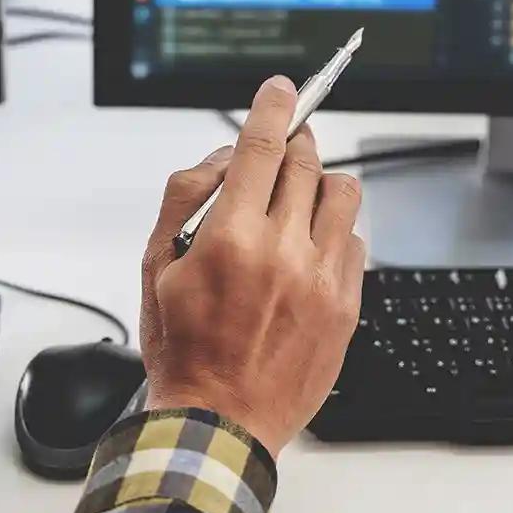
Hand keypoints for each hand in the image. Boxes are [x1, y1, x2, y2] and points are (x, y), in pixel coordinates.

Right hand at [139, 75, 366, 455]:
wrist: (219, 422)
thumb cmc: (182, 348)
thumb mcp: (156, 266)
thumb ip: (186, 197)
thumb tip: (223, 156)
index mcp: (232, 237)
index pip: (263, 145)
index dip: (274, 106)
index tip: (282, 90)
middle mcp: (284, 251)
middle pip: (307, 162)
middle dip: (294, 143)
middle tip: (282, 148)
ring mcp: (323, 279)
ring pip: (343, 194)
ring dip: (321, 184)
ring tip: (298, 203)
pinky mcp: (347, 305)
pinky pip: (356, 241)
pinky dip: (335, 233)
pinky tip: (309, 252)